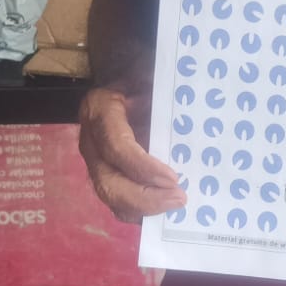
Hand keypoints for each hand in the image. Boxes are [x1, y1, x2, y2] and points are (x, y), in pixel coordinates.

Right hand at [78, 77, 185, 224]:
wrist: (126, 78)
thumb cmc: (141, 74)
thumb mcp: (150, 74)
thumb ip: (164, 93)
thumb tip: (194, 117)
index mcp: (98, 110)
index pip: (116, 147)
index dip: (143, 167)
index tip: (174, 177)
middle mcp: (90, 140)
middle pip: (108, 182)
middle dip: (144, 198)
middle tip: (180, 198)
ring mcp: (96, 161)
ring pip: (111, 197)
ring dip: (144, 209)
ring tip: (176, 206)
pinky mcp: (107, 174)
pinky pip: (119, 201)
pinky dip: (142, 212)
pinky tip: (167, 212)